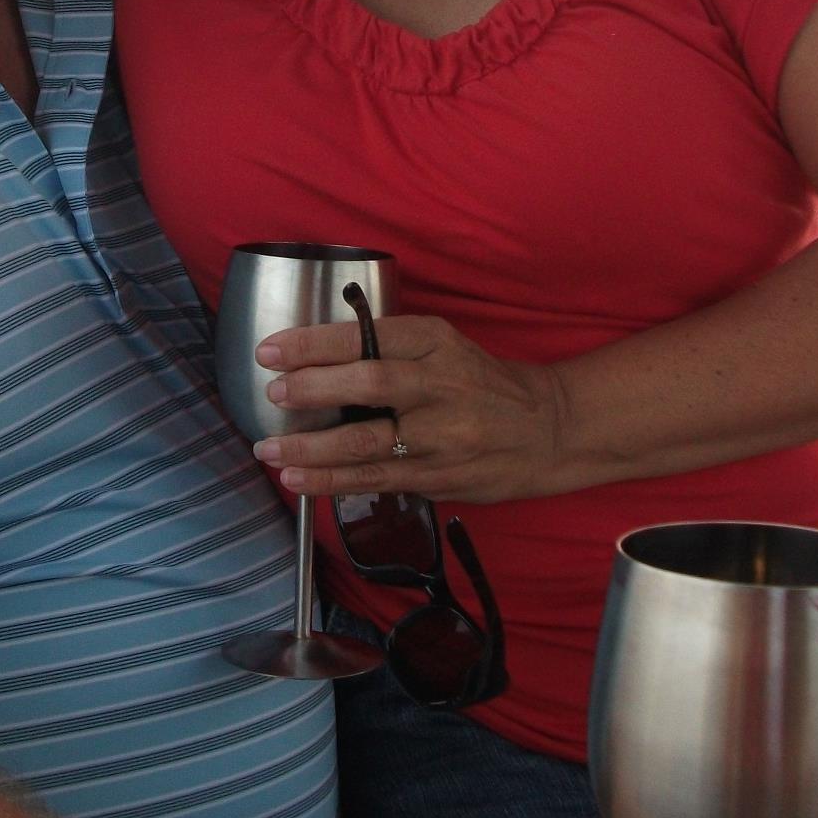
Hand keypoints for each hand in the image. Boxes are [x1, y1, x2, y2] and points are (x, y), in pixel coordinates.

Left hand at [249, 315, 568, 504]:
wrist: (548, 429)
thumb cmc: (481, 383)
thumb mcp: (444, 347)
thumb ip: (389, 349)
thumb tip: (312, 358)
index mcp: (436, 341)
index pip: (368, 336)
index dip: (315, 342)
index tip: (271, 349)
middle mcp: (440, 384)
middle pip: (370, 382)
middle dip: (313, 388)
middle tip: (272, 391)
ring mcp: (441, 435)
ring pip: (368, 441)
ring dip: (311, 447)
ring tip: (269, 448)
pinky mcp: (439, 476)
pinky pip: (377, 478)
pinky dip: (332, 481)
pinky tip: (299, 479)